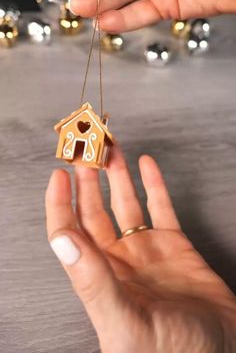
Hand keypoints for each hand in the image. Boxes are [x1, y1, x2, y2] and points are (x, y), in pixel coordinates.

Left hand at [45, 146, 235, 352]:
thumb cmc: (170, 352)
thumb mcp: (125, 321)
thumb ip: (93, 281)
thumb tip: (61, 241)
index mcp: (100, 277)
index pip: (70, 232)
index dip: (60, 203)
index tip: (58, 175)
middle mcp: (119, 260)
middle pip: (94, 212)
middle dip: (87, 181)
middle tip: (84, 153)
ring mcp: (146, 251)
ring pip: (126, 205)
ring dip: (116, 177)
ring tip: (110, 151)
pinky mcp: (174, 245)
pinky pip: (161, 207)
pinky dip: (153, 185)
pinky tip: (146, 166)